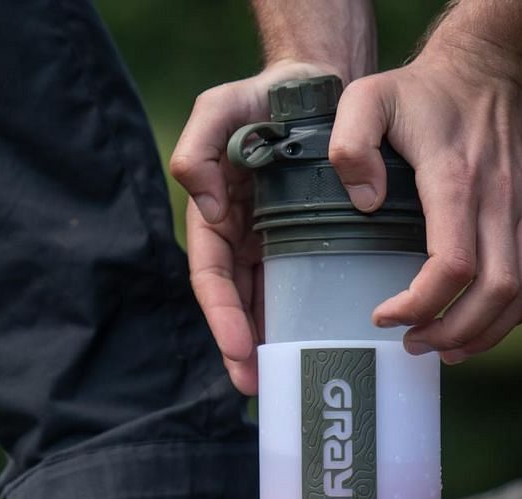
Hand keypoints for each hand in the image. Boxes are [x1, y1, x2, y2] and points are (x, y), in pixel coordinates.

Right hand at [170, 60, 336, 394]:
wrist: (318, 88)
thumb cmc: (263, 98)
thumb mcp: (220, 109)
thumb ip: (200, 151)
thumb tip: (209, 208)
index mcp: (217, 219)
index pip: (213, 279)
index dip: (222, 318)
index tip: (241, 350)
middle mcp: (242, 240)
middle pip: (237, 306)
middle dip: (242, 350)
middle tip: (258, 388)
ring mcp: (274, 247)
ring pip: (268, 307)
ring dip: (272, 346)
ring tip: (285, 383)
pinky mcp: (307, 246)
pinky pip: (304, 289)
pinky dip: (305, 320)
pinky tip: (321, 345)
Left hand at [328, 46, 521, 363]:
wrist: (490, 69)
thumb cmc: (423, 93)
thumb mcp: (366, 98)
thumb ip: (349, 145)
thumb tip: (365, 203)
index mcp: (455, 179)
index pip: (452, 265)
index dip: (420, 304)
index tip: (385, 316)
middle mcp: (502, 198)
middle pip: (493, 292)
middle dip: (452, 332)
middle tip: (414, 344)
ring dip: (487, 333)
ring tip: (447, 347)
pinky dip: (518, 313)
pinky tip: (485, 325)